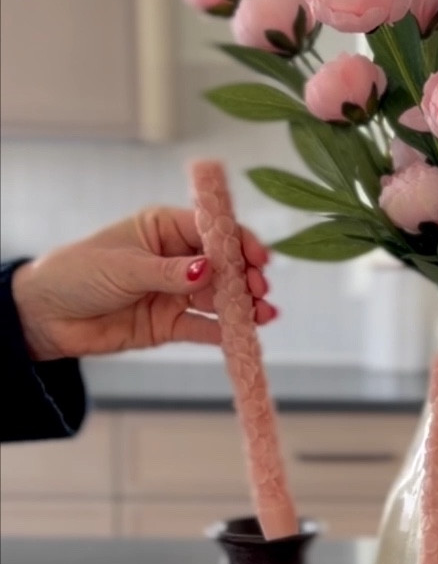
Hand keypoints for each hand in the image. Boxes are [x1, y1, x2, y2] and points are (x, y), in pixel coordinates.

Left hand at [11, 207, 274, 360]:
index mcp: (164, 229)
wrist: (47, 316)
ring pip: (219, 297)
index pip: (211, 231)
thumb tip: (208, 269)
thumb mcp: (124, 267)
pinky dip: (227, 332)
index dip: (238, 242)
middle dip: (246, 276)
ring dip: (244, 305)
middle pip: (223, 266)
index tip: (257, 257)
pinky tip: (247, 334)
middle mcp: (175, 258)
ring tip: (264, 314)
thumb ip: (169, 272)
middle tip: (260, 289)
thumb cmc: (77, 274)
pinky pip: (205, 328)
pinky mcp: (170, 324)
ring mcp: (175, 292)